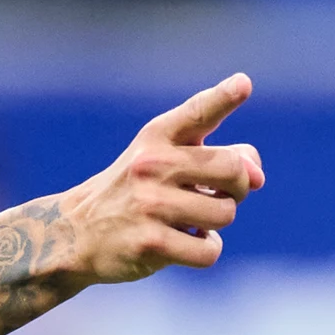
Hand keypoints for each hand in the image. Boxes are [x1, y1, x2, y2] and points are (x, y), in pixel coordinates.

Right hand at [60, 73, 264, 283]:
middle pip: (233, 170)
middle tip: (215, 195)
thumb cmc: (135, 192)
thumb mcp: (164, 161)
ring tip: (188, 220)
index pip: (197, 112)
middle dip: (237, 188)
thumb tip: (258, 177)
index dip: (224, 98)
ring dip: (215, 222)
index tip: (244, 84)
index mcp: (156, 137)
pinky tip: (181, 244)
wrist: (76, 233)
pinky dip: (204, 249)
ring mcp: (150, 204)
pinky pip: (209, 249)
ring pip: (225, 213)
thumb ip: (218, 158)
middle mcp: (151, 164)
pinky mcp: (151, 243)